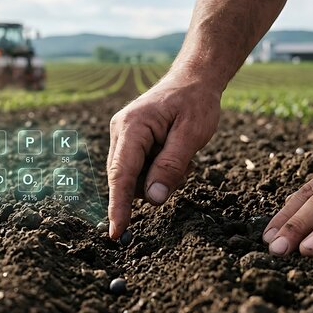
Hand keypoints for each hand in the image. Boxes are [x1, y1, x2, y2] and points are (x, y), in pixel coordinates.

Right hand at [107, 66, 221, 238]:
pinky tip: (175, 154)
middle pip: (126, 179)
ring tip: (183, 156)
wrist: (193, 79)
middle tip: (185, 165)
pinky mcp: (130, 141)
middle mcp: (120, 131)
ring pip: (134, 178)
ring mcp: (123, 136)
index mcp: (132, 127)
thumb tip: (153, 199)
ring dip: (159, 178)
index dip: (119, 206)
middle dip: (153, 184)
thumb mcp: (191, 134)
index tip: (116, 233)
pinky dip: (158, 171)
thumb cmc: (195, 102)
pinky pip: (140, 170)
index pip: (121, 174)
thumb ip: (171, 167)